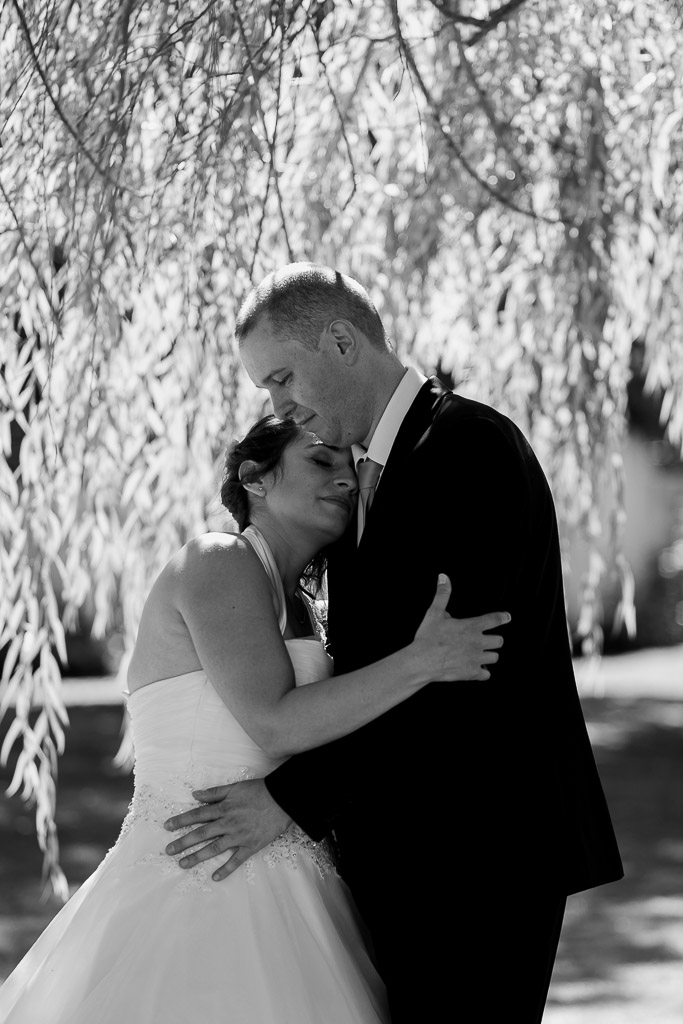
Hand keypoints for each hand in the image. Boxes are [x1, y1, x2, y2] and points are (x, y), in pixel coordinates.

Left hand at [163, 778, 291, 880]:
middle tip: (168, 851)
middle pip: (201, 833)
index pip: (197, 815)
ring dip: (197, 857)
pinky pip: (236, 860)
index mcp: (224, 808)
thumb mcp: (235, 787)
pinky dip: (226, 869)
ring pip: (214, 848)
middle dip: (183, 842)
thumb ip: (214, 792)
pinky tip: (215, 877)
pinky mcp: (251, 846)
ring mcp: (239, 836)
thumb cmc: (259, 791)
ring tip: (183, 864)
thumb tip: (194, 794)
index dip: (181, 820)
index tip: (167, 827)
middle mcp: (228, 823)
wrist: (282, 799)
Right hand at [411, 574, 510, 681]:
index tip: (507, 617)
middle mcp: (478, 642)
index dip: (503, 617)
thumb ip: (442, 594)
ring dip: (488, 655)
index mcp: (471, 626)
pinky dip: (482, 672)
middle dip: (493, 640)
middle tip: (484, 640)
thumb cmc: (428, 637)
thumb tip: (443, 577)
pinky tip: (474, 668)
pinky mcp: (472, 673)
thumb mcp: (434, 613)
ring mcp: (476, 659)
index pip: (495, 619)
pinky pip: (487, 674)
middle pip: (499, 641)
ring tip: (478, 654)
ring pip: (494, 657)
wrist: (421, 661)